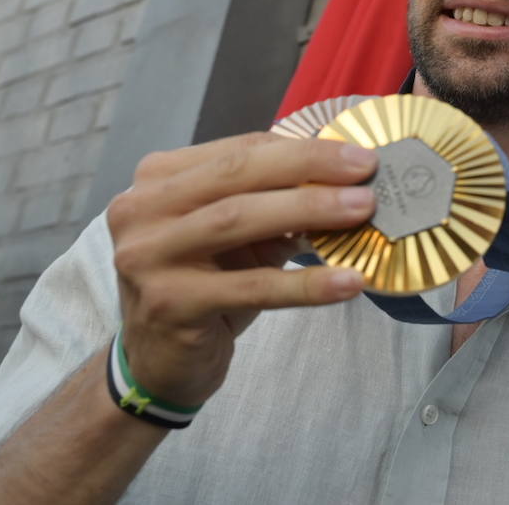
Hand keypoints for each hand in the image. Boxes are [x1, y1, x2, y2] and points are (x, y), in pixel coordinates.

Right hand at [107, 132, 376, 407]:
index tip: (357, 153)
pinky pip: (252, 287)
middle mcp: (142, 208)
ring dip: (309, 210)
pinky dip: (306, 283)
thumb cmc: (206, 284)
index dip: (303, 148)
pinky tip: (349, 281)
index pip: (241, 149)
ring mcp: (148, 256)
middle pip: (237, 173)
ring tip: (363, 209)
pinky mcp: (169, 304)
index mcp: (160, 178)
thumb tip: (348, 179)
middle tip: (367, 171)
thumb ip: (275, 202)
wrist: (158, 360)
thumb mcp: (238, 235)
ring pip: (238, 219)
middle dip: (308, 167)